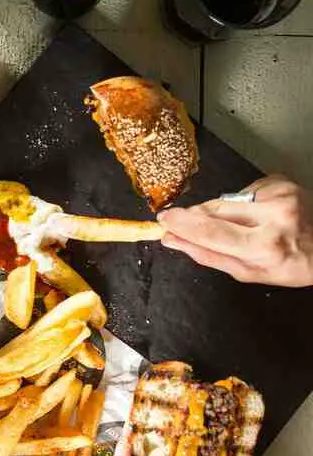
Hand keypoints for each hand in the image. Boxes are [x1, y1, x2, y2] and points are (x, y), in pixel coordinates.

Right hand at [158, 176, 312, 286]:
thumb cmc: (291, 265)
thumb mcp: (250, 273)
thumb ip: (209, 256)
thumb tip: (174, 240)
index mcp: (265, 247)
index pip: (210, 232)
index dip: (182, 225)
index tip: (163, 221)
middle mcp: (274, 217)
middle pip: (214, 210)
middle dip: (194, 216)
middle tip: (178, 220)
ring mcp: (279, 195)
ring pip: (227, 199)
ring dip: (221, 211)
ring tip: (239, 225)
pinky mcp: (280, 181)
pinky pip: (244, 191)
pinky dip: (243, 203)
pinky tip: (257, 214)